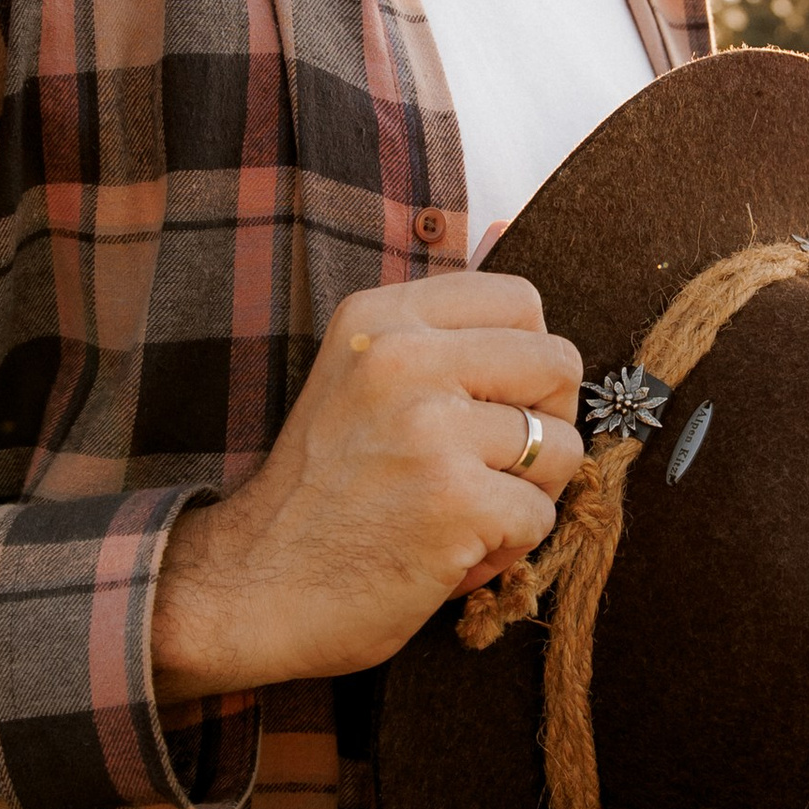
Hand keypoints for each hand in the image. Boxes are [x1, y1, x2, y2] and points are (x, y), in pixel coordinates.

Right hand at [150, 275, 585, 701]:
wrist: (247, 587)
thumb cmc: (319, 491)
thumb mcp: (361, 373)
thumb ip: (435, 315)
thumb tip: (502, 221)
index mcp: (381, 316)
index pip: (523, 301)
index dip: (523, 367)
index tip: (477, 408)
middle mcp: (403, 357)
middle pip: (560, 366)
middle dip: (541, 427)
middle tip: (480, 467)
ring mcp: (429, 428)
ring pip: (561, 448)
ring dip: (524, 496)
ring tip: (457, 512)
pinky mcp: (453, 501)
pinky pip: (540, 516)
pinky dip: (505, 548)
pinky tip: (445, 552)